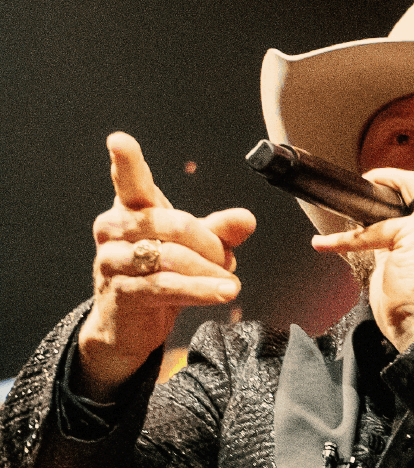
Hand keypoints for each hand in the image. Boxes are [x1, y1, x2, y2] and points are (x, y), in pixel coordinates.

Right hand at [77, 133, 254, 400]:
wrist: (127, 326)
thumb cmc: (158, 275)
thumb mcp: (193, 249)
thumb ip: (219, 231)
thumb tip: (247, 218)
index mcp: (130, 209)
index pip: (129, 181)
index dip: (125, 161)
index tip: (119, 141)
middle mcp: (114, 229)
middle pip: (175, 225)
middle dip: (211, 245)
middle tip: (228, 262)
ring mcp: (112, 261)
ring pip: (172, 257)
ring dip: (209, 271)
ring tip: (231, 284)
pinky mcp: (121, 292)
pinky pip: (167, 286)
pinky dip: (201, 290)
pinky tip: (223, 293)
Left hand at [311, 169, 413, 350]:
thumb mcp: (412, 269)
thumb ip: (399, 246)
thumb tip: (377, 234)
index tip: (394, 197)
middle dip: (404, 178)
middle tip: (377, 181)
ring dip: (389, 178)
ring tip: (367, 184)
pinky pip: (375, 226)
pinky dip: (345, 237)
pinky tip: (325, 242)